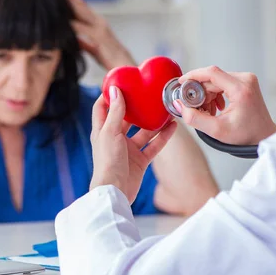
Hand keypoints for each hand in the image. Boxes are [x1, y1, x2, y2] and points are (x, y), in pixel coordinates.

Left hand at [64, 0, 134, 69]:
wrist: (124, 67)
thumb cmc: (109, 57)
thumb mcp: (92, 48)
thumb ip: (82, 41)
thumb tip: (72, 39)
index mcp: (96, 23)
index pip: (80, 7)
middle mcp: (98, 21)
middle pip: (80, 4)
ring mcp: (100, 27)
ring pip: (81, 11)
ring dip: (68, 3)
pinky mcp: (100, 37)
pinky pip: (83, 28)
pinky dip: (72, 24)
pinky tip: (62, 21)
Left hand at [90, 86, 176, 202]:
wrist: (116, 191)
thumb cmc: (107, 163)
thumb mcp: (110, 132)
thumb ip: (116, 112)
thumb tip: (115, 90)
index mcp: (102, 130)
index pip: (103, 108)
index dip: (110, 95)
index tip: (121, 83)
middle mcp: (115, 138)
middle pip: (126, 118)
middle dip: (137, 107)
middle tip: (149, 94)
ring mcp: (128, 150)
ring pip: (144, 131)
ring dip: (154, 122)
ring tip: (165, 109)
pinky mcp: (140, 160)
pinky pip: (154, 145)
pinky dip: (163, 137)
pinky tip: (172, 127)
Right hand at [176, 66, 275, 144]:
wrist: (263, 135)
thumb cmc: (245, 135)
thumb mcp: (217, 131)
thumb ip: (195, 118)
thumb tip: (180, 105)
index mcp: (240, 89)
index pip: (211, 72)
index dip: (193, 75)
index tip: (181, 82)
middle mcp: (245, 79)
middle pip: (212, 77)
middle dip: (200, 92)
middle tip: (197, 108)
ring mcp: (246, 79)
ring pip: (216, 79)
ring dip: (207, 94)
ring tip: (209, 111)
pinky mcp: (245, 81)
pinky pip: (222, 82)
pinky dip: (214, 93)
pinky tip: (216, 107)